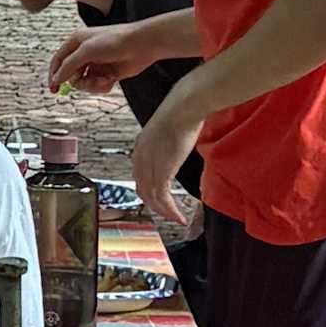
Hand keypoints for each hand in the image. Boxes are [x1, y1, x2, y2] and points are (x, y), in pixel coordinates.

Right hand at [47, 21, 152, 95]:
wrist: (141, 45)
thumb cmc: (116, 40)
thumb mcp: (87, 51)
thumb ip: (69, 65)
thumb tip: (57, 78)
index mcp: (76, 42)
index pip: (59, 60)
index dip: (54, 74)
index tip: (54, 89)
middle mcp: (84, 53)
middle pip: (71, 75)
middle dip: (80, 82)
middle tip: (90, 82)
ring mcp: (96, 64)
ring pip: (84, 83)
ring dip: (93, 85)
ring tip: (104, 80)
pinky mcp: (106, 74)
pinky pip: (96, 86)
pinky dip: (102, 86)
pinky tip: (111, 79)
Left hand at [135, 91, 209, 245]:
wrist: (184, 108)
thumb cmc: (182, 111)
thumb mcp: (170, 129)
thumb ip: (169, 140)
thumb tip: (178, 141)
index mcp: (141, 146)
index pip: (140, 175)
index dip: (149, 189)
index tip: (160, 198)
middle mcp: (140, 158)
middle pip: (142, 189)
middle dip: (155, 204)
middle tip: (167, 213)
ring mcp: (149, 166)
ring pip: (151, 198)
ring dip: (164, 211)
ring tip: (175, 218)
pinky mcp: (161, 172)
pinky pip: (162, 199)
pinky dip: (170, 211)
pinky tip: (178, 216)